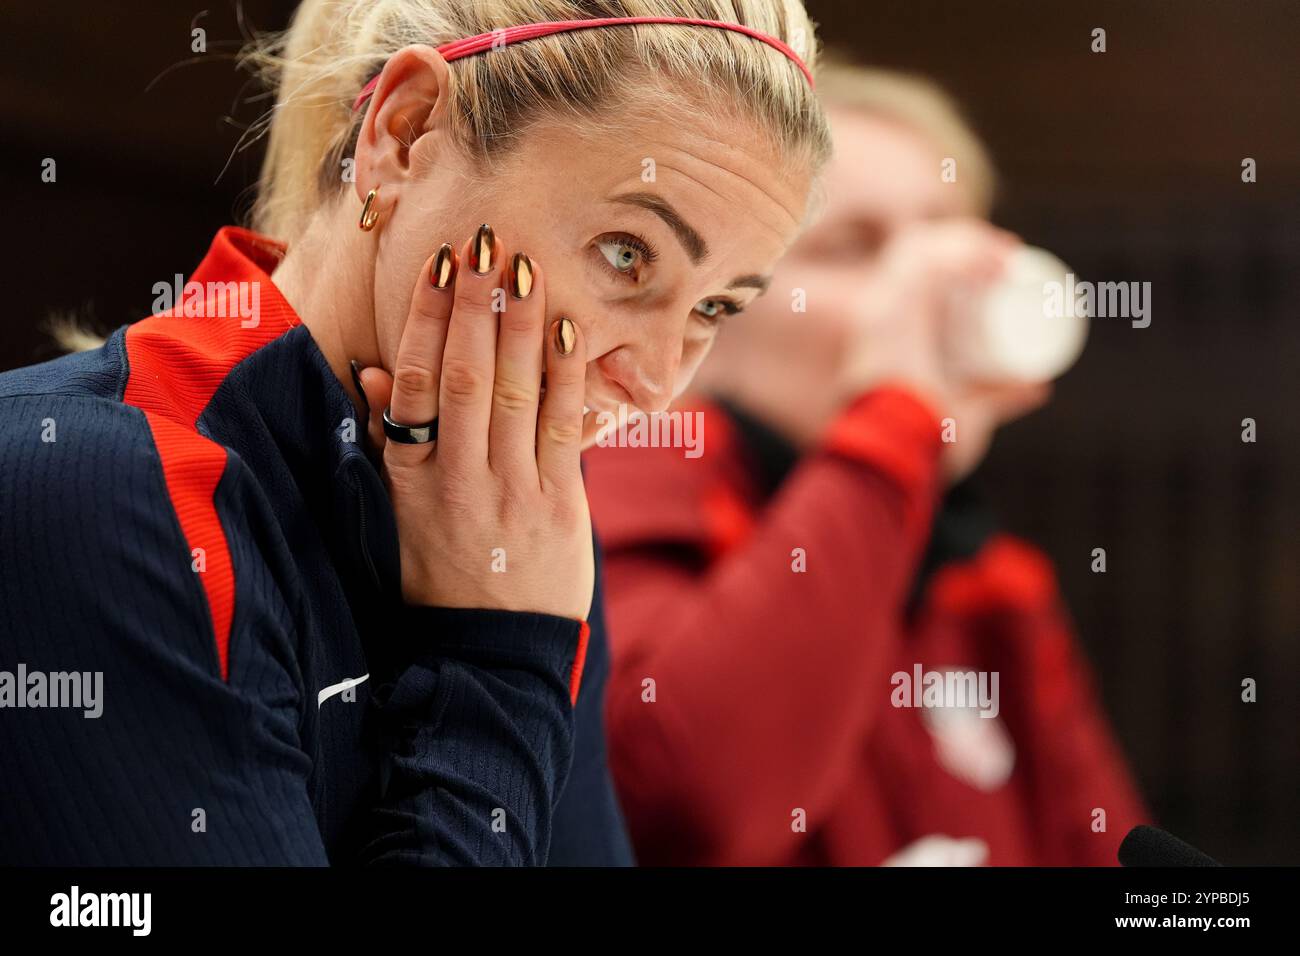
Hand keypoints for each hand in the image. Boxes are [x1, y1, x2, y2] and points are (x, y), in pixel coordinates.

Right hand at [354, 227, 594, 619]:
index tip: (434, 268)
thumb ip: (385, 445)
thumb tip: (372, 373)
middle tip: (483, 242)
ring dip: (518, 325)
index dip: (422, 321)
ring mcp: (513, 492)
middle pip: (464, 376)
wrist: (490, 655)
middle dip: (473, 305)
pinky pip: (563, 428)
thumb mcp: (392, 518)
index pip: (412, 385)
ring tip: (521, 266)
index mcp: (410, 481)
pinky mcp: (562, 506)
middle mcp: (458, 480)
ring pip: (514, 393)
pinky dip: (564, 376)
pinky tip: (564, 329)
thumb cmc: (435, 580)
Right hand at [838, 219, 1046, 479]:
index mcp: (885, 330)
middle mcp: (877, 313)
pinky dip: (966, 256)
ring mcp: (881, 310)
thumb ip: (998, 398)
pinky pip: (929, 267)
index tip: (1001, 262)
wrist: (897, 454)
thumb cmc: (923, 442)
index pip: (914, 272)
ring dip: (968, 243)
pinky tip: (996, 259)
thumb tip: (1039, 386)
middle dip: (965, 243)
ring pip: (924, 250)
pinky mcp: (892, 311)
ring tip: (1008, 255)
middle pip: (919, 253)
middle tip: (1010, 256)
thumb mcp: (968, 413)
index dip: (955, 256)